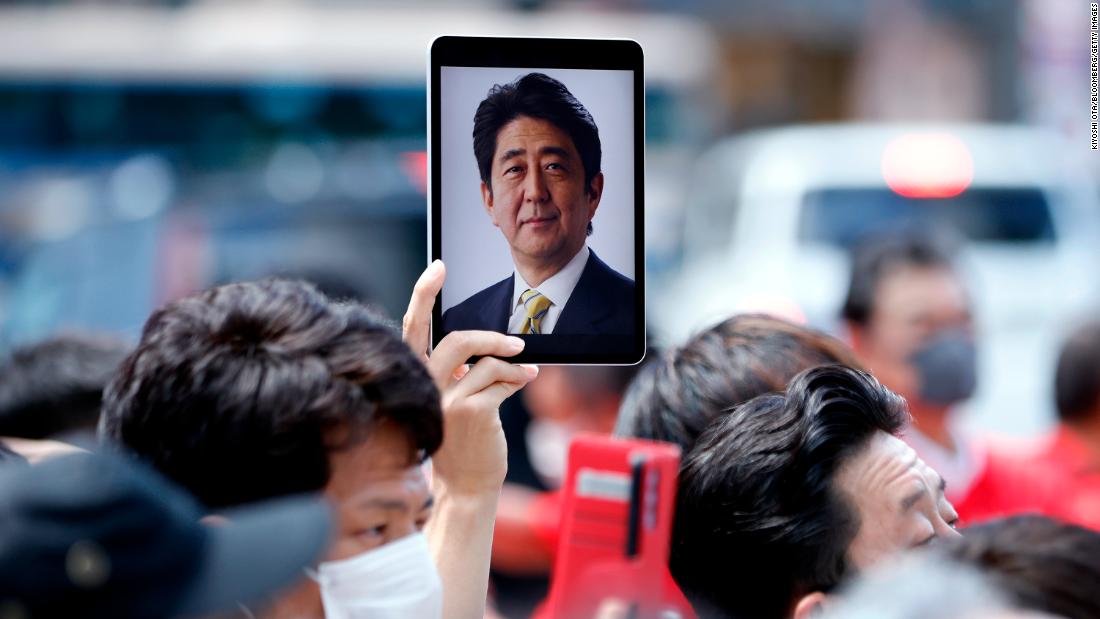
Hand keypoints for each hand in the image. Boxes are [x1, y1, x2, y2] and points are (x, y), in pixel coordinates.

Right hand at [403, 260, 537, 495]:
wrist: (466, 486)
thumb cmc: (460, 439)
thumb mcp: (450, 398)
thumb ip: (456, 369)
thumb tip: (485, 341)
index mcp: (415, 376)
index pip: (412, 329)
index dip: (423, 294)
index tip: (438, 267)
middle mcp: (424, 386)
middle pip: (456, 340)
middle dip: (490, 335)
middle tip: (516, 338)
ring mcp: (446, 399)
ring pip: (486, 361)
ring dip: (513, 361)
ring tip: (526, 367)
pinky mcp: (471, 411)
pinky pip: (502, 378)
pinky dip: (518, 376)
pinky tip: (525, 380)